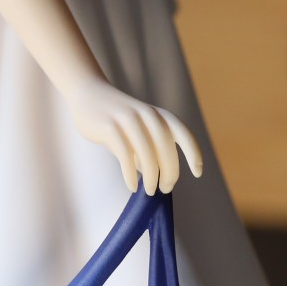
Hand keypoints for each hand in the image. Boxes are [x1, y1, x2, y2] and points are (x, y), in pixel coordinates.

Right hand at [63, 76, 204, 193]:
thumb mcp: (140, 130)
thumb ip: (152, 149)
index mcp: (159, 115)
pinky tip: (132, 186)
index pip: (183, 134)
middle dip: (170, 172)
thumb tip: (159, 178)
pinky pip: (125, 156)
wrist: (88, 94)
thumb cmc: (118, 118)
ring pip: (147, 154)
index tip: (198, 173)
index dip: (193, 153)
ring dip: (151, 177)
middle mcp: (147, 115)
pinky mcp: (109, 128)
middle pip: (166, 148)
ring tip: (149, 191)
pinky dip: (131, 174)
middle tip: (165, 189)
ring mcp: (128, 120)